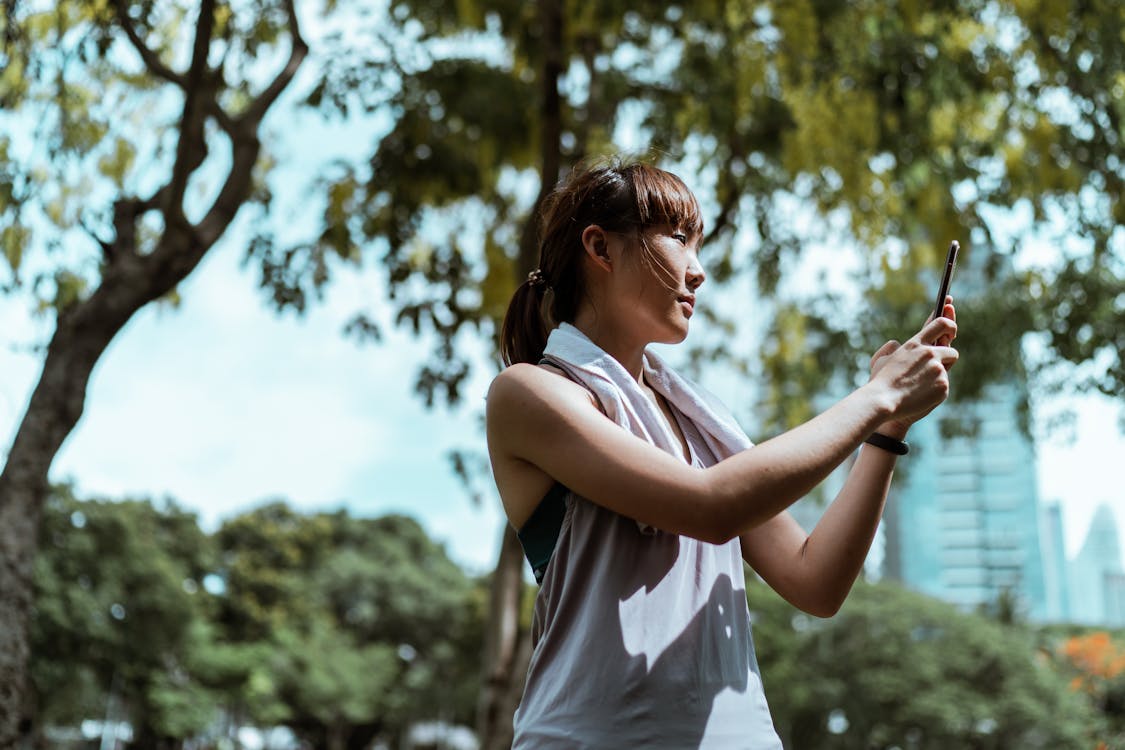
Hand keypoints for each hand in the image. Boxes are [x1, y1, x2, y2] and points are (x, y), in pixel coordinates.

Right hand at [867, 297, 958, 433]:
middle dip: (947, 358)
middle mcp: (930, 353)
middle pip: (951, 350)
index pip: (940, 324)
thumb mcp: (881, 359)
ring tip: (919, 386)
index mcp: (915, 344)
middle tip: (938, 365)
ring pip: (946, 371)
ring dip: (938, 376)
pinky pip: (943, 386)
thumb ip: (893, 349)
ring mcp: (938, 370)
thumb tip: (899, 345)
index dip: (950, 324)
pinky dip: (934, 391)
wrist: (883, 401)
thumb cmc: (879, 381)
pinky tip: (920, 397)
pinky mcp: (943, 386)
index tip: (951, 331)